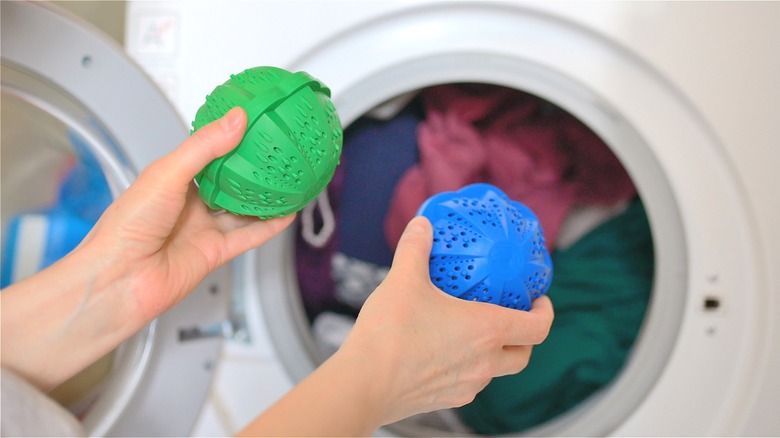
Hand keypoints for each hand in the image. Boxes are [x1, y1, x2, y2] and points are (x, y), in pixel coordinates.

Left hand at [79, 106, 294, 320]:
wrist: (120, 280)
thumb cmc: (124, 228)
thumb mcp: (166, 174)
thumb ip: (203, 148)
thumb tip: (234, 120)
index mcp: (171, 180)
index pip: (207, 153)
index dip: (230, 138)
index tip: (254, 123)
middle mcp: (188, 204)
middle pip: (229, 182)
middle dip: (252, 169)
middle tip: (276, 152)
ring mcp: (202, 229)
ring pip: (242, 210)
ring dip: (264, 198)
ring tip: (287, 182)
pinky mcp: (214, 252)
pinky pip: (248, 237)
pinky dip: (269, 227)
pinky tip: (285, 216)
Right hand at [343, 216, 553, 424]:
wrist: (363, 384)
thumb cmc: (389, 334)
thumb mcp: (403, 280)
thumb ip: (416, 248)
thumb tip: (422, 226)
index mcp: (487, 330)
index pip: (538, 327)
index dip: (545, 312)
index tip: (539, 300)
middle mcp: (485, 362)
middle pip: (523, 354)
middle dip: (525, 336)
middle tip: (513, 316)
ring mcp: (467, 386)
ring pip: (496, 371)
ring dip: (496, 353)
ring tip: (475, 332)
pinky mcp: (446, 400)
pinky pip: (469, 383)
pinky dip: (469, 367)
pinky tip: (445, 351)